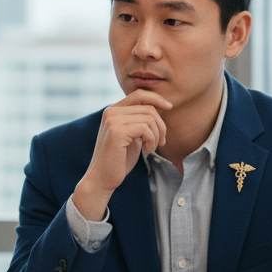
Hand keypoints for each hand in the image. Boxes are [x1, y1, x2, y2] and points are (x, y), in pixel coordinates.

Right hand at [72, 90, 171, 220]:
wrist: (103, 178)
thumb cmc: (119, 159)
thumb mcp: (132, 135)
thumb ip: (139, 120)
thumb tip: (161, 107)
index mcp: (113, 110)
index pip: (139, 94)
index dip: (157, 98)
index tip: (169, 107)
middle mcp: (111, 111)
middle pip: (148, 108)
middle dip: (160, 126)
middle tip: (161, 142)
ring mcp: (113, 120)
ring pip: (149, 118)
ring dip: (156, 135)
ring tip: (150, 148)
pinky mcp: (117, 131)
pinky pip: (145, 128)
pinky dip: (151, 141)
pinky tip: (146, 150)